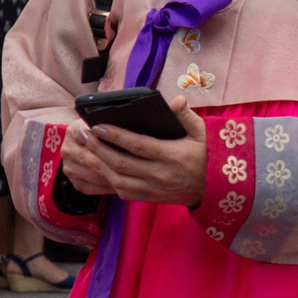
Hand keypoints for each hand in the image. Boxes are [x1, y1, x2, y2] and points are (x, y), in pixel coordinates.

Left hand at [58, 98, 205, 204]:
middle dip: (98, 148)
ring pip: (117, 179)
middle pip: (121, 163)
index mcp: (172, 156)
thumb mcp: (203, 133)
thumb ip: (187, 116)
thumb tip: (176, 100)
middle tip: (84, 134)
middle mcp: (160, 175)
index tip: (97, 125)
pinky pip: (121, 191)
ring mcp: (153, 189)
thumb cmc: (206, 156)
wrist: (213, 189)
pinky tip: (100, 166)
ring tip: (87, 148)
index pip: (138, 145)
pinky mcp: (148, 197)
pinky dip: (107, 179)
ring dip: (99, 164)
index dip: (115, 136)